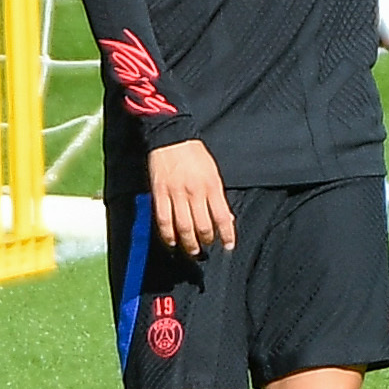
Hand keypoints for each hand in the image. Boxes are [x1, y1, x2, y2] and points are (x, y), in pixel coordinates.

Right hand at [147, 138, 234, 255]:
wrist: (172, 138)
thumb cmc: (195, 155)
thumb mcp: (213, 172)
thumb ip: (218, 196)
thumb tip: (225, 219)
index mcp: (212, 186)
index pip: (222, 217)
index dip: (226, 235)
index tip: (228, 246)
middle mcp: (195, 192)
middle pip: (202, 226)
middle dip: (206, 241)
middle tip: (206, 248)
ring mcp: (176, 194)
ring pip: (183, 226)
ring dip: (188, 243)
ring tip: (192, 250)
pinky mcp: (160, 193)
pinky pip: (164, 219)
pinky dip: (168, 234)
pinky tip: (172, 241)